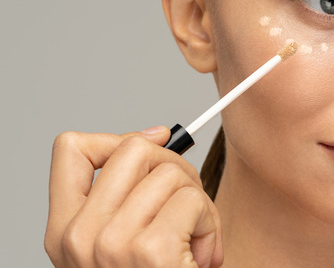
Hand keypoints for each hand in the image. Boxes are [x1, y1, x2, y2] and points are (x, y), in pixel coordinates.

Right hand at [44, 127, 222, 266]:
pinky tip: (200, 256)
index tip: (153, 144)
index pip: (72, 149)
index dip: (118, 137)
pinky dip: (210, 225)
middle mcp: (79, 238)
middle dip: (175, 168)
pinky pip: (193, 200)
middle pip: (135, 149)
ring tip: (193, 241)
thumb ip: (126, 195)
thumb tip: (155, 136)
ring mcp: (111, 245)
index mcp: (65, 231)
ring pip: (172, 172)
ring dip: (198, 204)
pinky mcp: (150, 253)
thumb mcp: (121, 242)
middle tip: (185, 206)